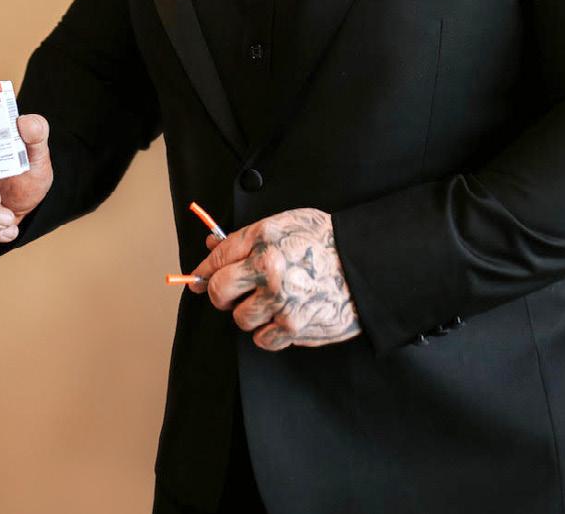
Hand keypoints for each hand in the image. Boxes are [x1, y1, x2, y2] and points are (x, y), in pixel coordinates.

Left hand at [189, 208, 361, 351]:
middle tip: (238, 292)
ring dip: (252, 314)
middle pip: (217, 292)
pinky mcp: (293, 327)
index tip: (198, 279)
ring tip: (274, 301)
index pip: (217, 258)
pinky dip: (270, 333)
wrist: (366, 263)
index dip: (204, 270)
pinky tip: (286, 316)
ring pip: (240, 319)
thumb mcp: (285, 224)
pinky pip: (262, 340)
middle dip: (224, 294)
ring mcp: (279, 300)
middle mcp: (267, 268)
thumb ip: (247, 237)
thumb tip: (211, 246)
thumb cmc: (326, 241)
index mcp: (263, 238)